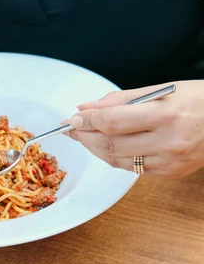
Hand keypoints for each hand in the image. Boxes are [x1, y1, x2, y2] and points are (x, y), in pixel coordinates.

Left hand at [66, 81, 203, 178]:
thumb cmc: (196, 99)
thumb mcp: (159, 90)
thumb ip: (120, 100)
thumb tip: (87, 108)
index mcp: (165, 115)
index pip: (113, 122)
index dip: (87, 121)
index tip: (73, 117)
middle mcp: (168, 142)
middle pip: (111, 144)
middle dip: (85, 136)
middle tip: (72, 128)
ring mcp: (170, 161)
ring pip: (118, 161)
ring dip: (95, 149)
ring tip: (84, 136)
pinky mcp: (171, 173)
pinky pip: (133, 169)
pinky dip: (115, 157)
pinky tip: (107, 146)